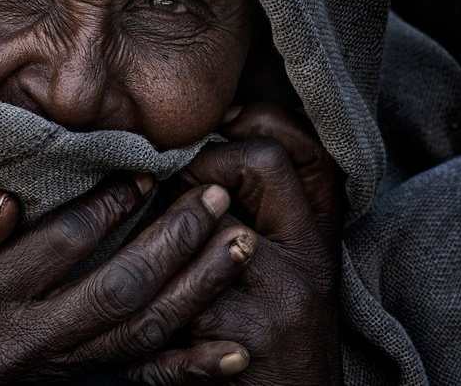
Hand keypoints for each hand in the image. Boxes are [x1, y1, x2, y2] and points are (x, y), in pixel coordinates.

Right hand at [0, 175, 259, 384]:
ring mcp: (59, 373)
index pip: (62, 244)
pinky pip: (141, 384)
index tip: (144, 173)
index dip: (108, 206)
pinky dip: (191, 370)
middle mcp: (31, 338)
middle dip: (173, 239)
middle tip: (214, 196)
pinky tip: (235, 353)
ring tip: (240, 246)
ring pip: (142, 334)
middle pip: (118, 287)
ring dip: (198, 290)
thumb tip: (8, 201)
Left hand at [127, 104, 343, 384]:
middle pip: (260, 164)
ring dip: (165, 226)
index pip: (301, 147)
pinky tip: (140, 304)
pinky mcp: (244, 340)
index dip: (254, 121)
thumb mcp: (293, 271)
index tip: (217, 127)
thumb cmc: (280, 338)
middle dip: (200, 163)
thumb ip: (263, 214)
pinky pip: (180, 291)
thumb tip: (200, 152)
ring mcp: (281, 298)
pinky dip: (152, 296)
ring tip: (142, 237)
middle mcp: (310, 260)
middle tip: (166, 183)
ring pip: (208, 223)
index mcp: (320, 237)